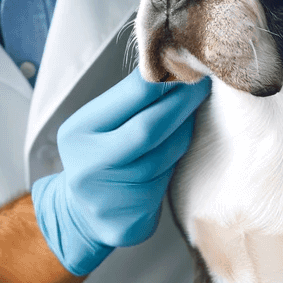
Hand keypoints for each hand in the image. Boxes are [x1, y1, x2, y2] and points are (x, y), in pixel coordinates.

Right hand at [31, 69, 211, 274]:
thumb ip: (129, 101)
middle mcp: (90, 165)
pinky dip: (176, 159)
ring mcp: (109, 196)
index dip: (166, 78)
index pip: (131, 95)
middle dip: (182, 103)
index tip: (189, 64)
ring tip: (190, 115)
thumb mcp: (99, 125)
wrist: (81, 214)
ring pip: (164, 154)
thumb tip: (175, 66)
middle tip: (204, 84)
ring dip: (183, 131)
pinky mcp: (131, 218)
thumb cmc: (99, 157)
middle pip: (150, 127)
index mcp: (78, 132)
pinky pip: (166, 179)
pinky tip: (178, 147)